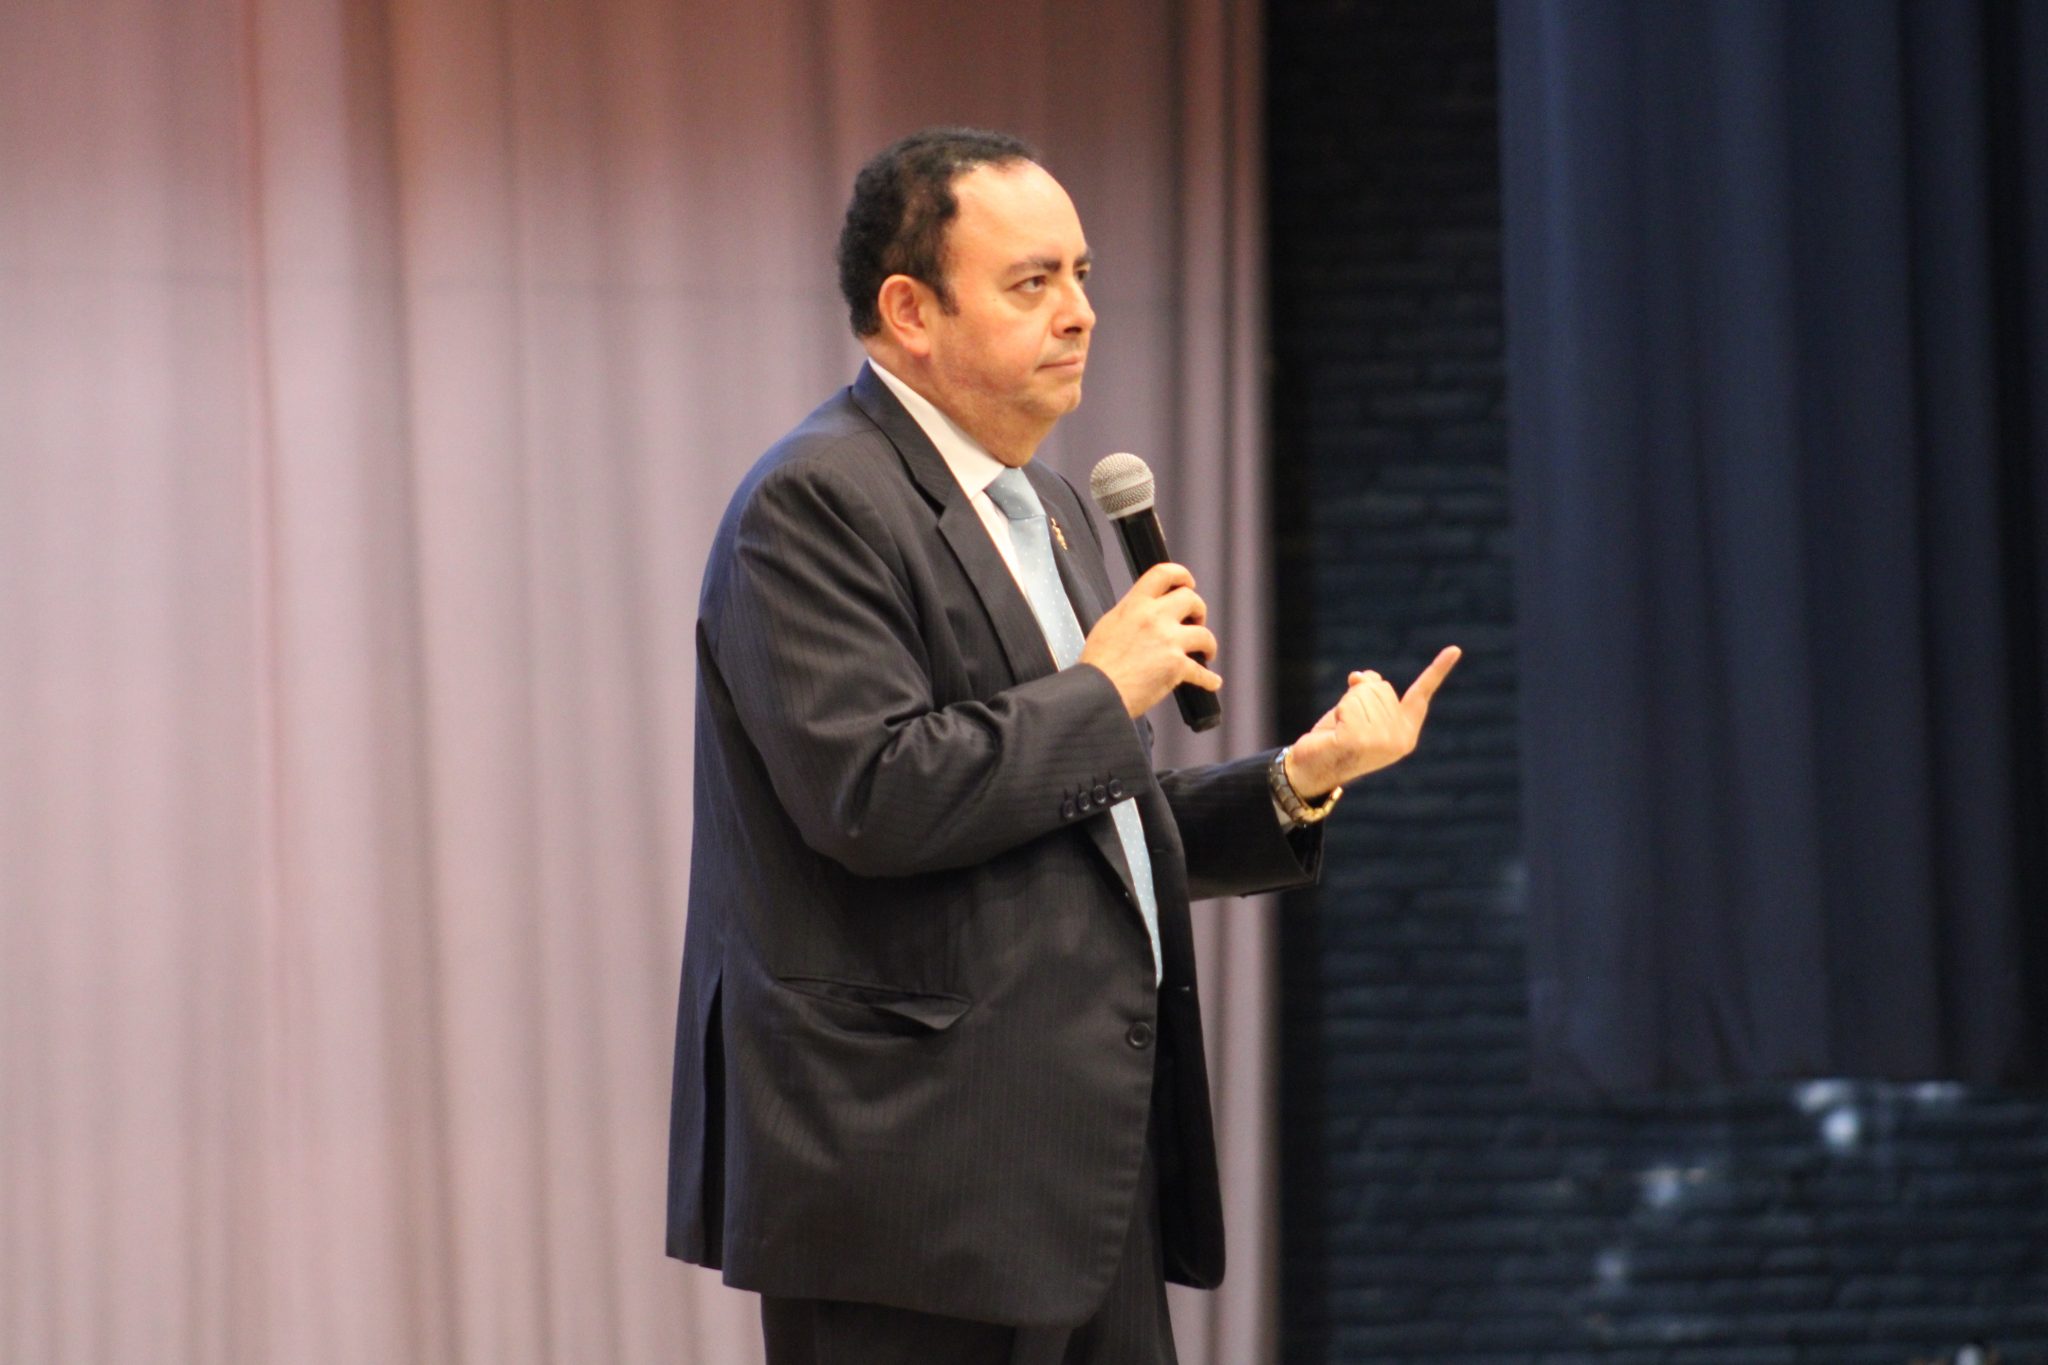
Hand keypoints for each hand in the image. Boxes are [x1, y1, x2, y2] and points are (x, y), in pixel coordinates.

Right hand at [1078, 562, 1222, 718]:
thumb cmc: (1098, 665)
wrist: (1098, 691)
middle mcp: (1154, 618)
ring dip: (1208, 644)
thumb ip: (1131, 614)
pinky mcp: (1177, 666)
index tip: (1188, 583)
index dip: (1182, 575)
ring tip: (1206, 652)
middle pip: (1191, 599)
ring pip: (1205, 634)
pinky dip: (1209, 679)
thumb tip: (1143, 615)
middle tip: (1196, 622)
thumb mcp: (1109, 625)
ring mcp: (1168, 641)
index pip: (1163, 574)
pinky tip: (1212, 681)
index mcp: (1135, 605)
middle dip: (1199, 611)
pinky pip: (1202, 671)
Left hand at [1285, 645, 1461, 796]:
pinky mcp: (1362, 741)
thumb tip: (1360, 676)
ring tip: (1342, 730)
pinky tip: (1336, 733)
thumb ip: (1366, 689)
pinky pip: (1350, 703)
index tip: (1455, 648)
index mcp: (1406, 733)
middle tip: (1348, 723)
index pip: (1422, 695)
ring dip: (1347, 705)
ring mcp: (1383, 742)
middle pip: (1382, 687)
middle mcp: (1400, 740)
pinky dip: (1339, 711)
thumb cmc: (1336, 737)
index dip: (1438, 670)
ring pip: (1364, 693)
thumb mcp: (1355, 707)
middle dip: (1359, 697)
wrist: (1313, 769)